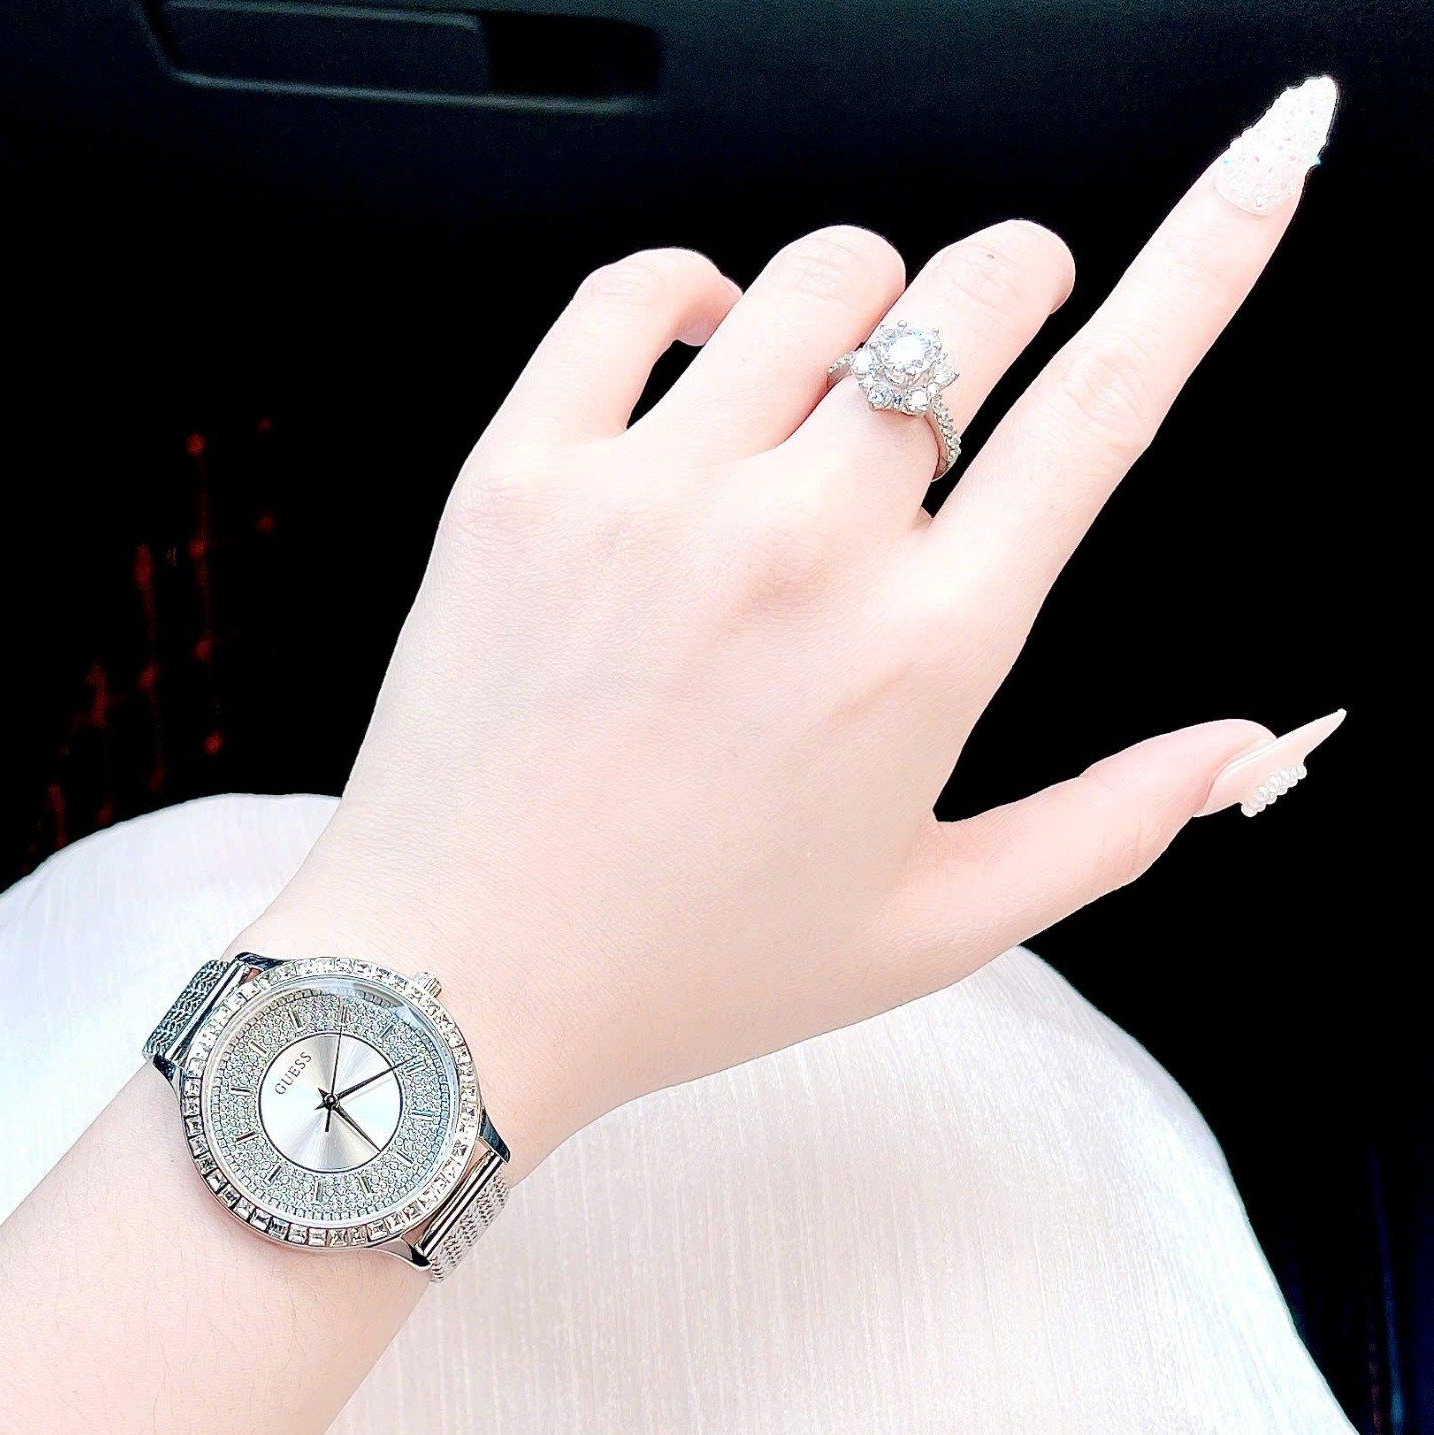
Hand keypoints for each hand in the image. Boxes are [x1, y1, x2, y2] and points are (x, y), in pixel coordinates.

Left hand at [244, 82, 1340, 1170]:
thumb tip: (1247, 746)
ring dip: (855, 305)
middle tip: (969, 349)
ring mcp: (652, 499)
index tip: (1265, 158)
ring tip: (816, 393)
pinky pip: (630, 294)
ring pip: (817, 276)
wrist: (461, 984)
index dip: (1207, 256)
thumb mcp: (924, 929)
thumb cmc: (684, 970)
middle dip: (1007, 289)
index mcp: (924, 649)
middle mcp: (801, 546)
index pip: (1106, 403)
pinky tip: (697, 358)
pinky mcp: (522, 480)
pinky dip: (686, 294)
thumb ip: (1104, 827)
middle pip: (970, 292)